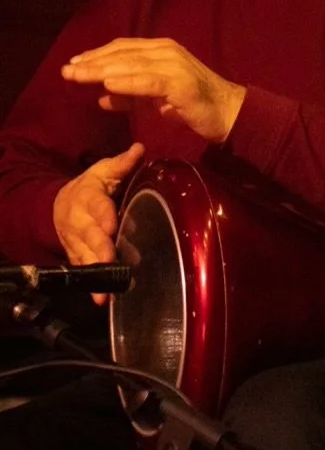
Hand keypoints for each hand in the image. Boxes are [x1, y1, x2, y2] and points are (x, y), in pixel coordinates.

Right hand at [53, 142, 144, 304]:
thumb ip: (122, 164)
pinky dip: (93, 287)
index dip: (103, 215)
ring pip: (85, 257)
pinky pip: (84, 272)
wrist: (60, 206)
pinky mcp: (77, 258)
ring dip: (97, 271)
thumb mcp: (104, 171)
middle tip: (110, 259)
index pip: (96, 205)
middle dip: (100, 248)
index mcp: (87, 197)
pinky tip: (102, 300)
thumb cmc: (90, 187)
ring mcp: (76, 243)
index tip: (111, 224)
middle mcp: (79, 222)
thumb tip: (139, 148)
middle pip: (89, 236)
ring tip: (110, 287)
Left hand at [61, 38, 246, 142]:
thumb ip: (130, 96)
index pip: (122, 49)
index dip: (97, 55)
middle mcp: (166, 51)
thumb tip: (100, 98)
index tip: (73, 63)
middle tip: (67, 70)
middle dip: (92, 62)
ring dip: (102, 71)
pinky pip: (148, 81)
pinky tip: (107, 86)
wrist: (229, 113)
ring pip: (131, 65)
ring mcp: (174, 65)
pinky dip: (126, 82)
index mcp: (160, 50)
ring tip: (79, 76)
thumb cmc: (193, 105)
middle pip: (122, 54)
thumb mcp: (155, 99)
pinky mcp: (180, 82)